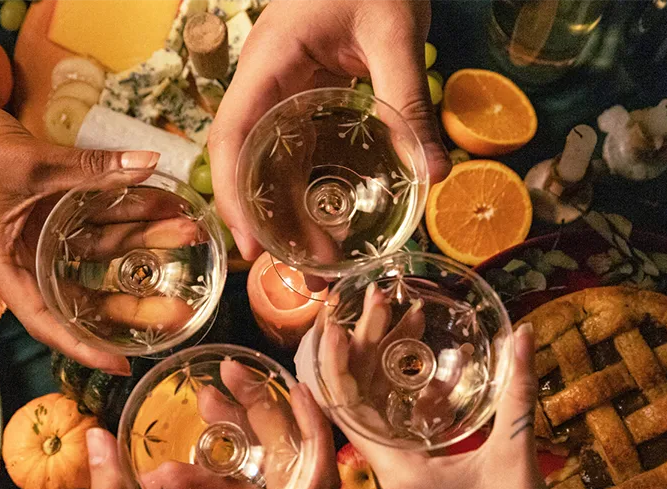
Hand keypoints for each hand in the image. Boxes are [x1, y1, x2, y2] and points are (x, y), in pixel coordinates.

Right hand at [0, 0, 172, 373]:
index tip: (122, 366)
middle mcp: (24, 260)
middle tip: (181, 308)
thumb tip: (150, 161)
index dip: (86, 348)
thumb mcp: (35, 164)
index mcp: (6, 268)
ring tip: (188, 233)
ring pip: (97, 252)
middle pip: (84, 294)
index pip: (49, 322)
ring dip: (142, 242)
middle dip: (134, 299)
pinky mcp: (47, 212)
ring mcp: (38, 237)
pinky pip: (92, 222)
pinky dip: (123, 215)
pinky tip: (161, 206)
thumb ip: (93, 168)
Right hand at [87, 384, 337, 488]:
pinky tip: (169, 476)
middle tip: (223, 380)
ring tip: (195, 414)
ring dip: (229, 450)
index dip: (314, 428)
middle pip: (288, 467)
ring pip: (260, 483)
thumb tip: (95, 437)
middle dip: (260, 418)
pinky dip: (213, 485)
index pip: (317, 478)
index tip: (296, 386)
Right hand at [209, 0, 451, 260]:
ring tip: (325, 266)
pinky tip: (334, 225)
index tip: (254, 247)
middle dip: (270, 226)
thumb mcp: (394, 32)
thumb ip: (408, 99)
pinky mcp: (307, 98)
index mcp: (269, 66)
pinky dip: (311, 193)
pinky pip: (299, 153)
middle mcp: (265, 85)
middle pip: (249, 166)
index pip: (231, 138)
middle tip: (308, 277)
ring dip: (292, 218)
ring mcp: (284, 93)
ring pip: (273, 166)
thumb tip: (435, 174)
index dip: (235, 197)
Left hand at [324, 322, 577, 488]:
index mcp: (394, 467)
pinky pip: (409, 424)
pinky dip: (418, 393)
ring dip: (391, 365)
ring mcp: (406, 472)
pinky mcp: (425, 475)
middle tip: (378, 300)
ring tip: (404, 316)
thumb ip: (517, 393)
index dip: (335, 363)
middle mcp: (390, 469)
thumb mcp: (515, 454)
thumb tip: (522, 333)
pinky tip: (439, 365)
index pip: (345, 408)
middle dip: (367, 348)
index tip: (333, 321)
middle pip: (361, 399)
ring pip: (384, 408)